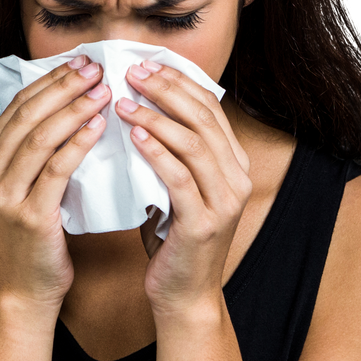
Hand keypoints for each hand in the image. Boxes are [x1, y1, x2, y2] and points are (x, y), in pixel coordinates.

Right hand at [0, 57, 109, 309]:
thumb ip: (37, 149)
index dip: (50, 80)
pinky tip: (99, 127)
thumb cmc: (38, 234)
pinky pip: (56, 170)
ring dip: (74, 108)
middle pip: (27, 116)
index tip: (82, 61)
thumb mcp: (27, 185)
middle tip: (96, 67)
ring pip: (39, 138)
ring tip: (103, 90)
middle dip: (64, 86)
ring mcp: (4, 195)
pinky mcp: (29, 216)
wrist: (29, 287)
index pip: (18, 106)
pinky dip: (78, 143)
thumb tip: (70, 101)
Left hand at [115, 62, 252, 315]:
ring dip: (155, 117)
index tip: (145, 66)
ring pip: (193, 143)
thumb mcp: (178, 189)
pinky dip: (157, 152)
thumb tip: (138, 110)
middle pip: (204, 118)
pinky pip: (179, 178)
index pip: (211, 108)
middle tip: (130, 73)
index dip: (178, 82)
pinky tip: (134, 137)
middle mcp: (237, 179)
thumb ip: (171, 155)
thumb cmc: (175, 241)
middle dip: (165, 90)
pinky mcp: (203, 223)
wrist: (185, 294)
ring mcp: (224, 202)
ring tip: (123, 102)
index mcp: (233, 165)